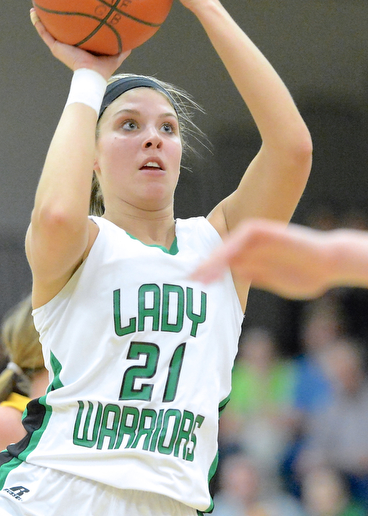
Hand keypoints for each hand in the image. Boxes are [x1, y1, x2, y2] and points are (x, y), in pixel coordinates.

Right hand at [30, 9, 130, 78]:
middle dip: (57, 18)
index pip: (77, 32)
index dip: (75, 22)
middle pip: (62, 29)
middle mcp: (69, 45)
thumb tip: (134, 37)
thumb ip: (124, 46)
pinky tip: (33, 12)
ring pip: (49, 30)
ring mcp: (61, 46)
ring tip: (36, 6)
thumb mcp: (116, 53)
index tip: (74, 10)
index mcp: (81, 46)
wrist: (92, 76)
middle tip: (54, 4)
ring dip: (42, 18)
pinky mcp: (56, 47)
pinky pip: (44, 33)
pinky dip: (38, 23)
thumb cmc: (104, 68)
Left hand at [191, 218, 333, 298]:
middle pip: (219, 254)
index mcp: (252, 255)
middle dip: (202, 267)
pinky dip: (227, 251)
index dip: (207, 273)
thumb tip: (234, 279)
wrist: (329, 261)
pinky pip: (241, 240)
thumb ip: (256, 276)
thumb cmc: (306, 273)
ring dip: (211, 261)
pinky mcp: (265, 231)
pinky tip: (217, 262)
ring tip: (196, 275)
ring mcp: (257, 236)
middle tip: (185, 280)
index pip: (223, 263)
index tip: (192, 284)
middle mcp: (250, 243)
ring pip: (226, 248)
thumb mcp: (274, 280)